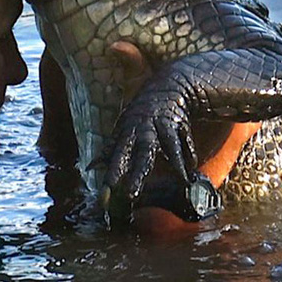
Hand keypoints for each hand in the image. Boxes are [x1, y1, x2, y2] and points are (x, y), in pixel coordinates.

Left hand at [102, 68, 197, 199]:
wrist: (167, 87)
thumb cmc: (140, 116)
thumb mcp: (123, 130)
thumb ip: (110, 150)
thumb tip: (91, 168)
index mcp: (126, 132)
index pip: (116, 155)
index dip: (111, 173)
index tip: (105, 193)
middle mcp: (144, 129)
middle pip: (142, 153)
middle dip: (137, 173)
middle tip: (132, 194)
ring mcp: (163, 125)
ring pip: (169, 144)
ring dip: (175, 161)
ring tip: (180, 178)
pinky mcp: (181, 123)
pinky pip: (185, 140)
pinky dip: (188, 154)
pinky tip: (190, 169)